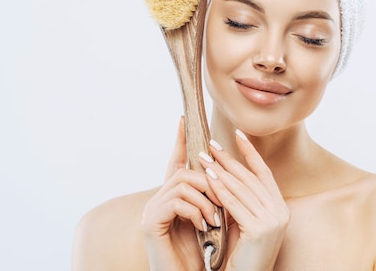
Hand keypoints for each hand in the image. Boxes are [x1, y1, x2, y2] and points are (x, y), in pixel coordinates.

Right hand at [140, 117, 221, 270]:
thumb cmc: (200, 256)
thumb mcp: (211, 222)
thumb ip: (211, 199)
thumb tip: (225, 176)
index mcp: (173, 198)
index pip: (176, 161)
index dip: (180, 141)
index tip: (183, 119)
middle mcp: (159, 200)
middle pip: (184, 171)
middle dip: (208, 182)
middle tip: (222, 202)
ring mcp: (152, 210)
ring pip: (183, 183)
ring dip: (206, 199)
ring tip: (215, 220)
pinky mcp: (150, 223)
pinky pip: (176, 202)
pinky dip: (196, 212)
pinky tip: (204, 227)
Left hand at [198, 130, 289, 270]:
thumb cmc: (242, 255)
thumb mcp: (247, 223)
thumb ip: (244, 201)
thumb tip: (226, 173)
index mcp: (280, 208)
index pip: (264, 173)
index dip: (250, 152)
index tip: (237, 134)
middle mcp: (280, 212)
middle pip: (250, 177)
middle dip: (229, 159)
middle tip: (210, 144)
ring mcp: (272, 221)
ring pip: (241, 188)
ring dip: (220, 171)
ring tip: (204, 158)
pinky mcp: (259, 230)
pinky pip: (234, 204)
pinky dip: (220, 190)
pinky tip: (208, 179)